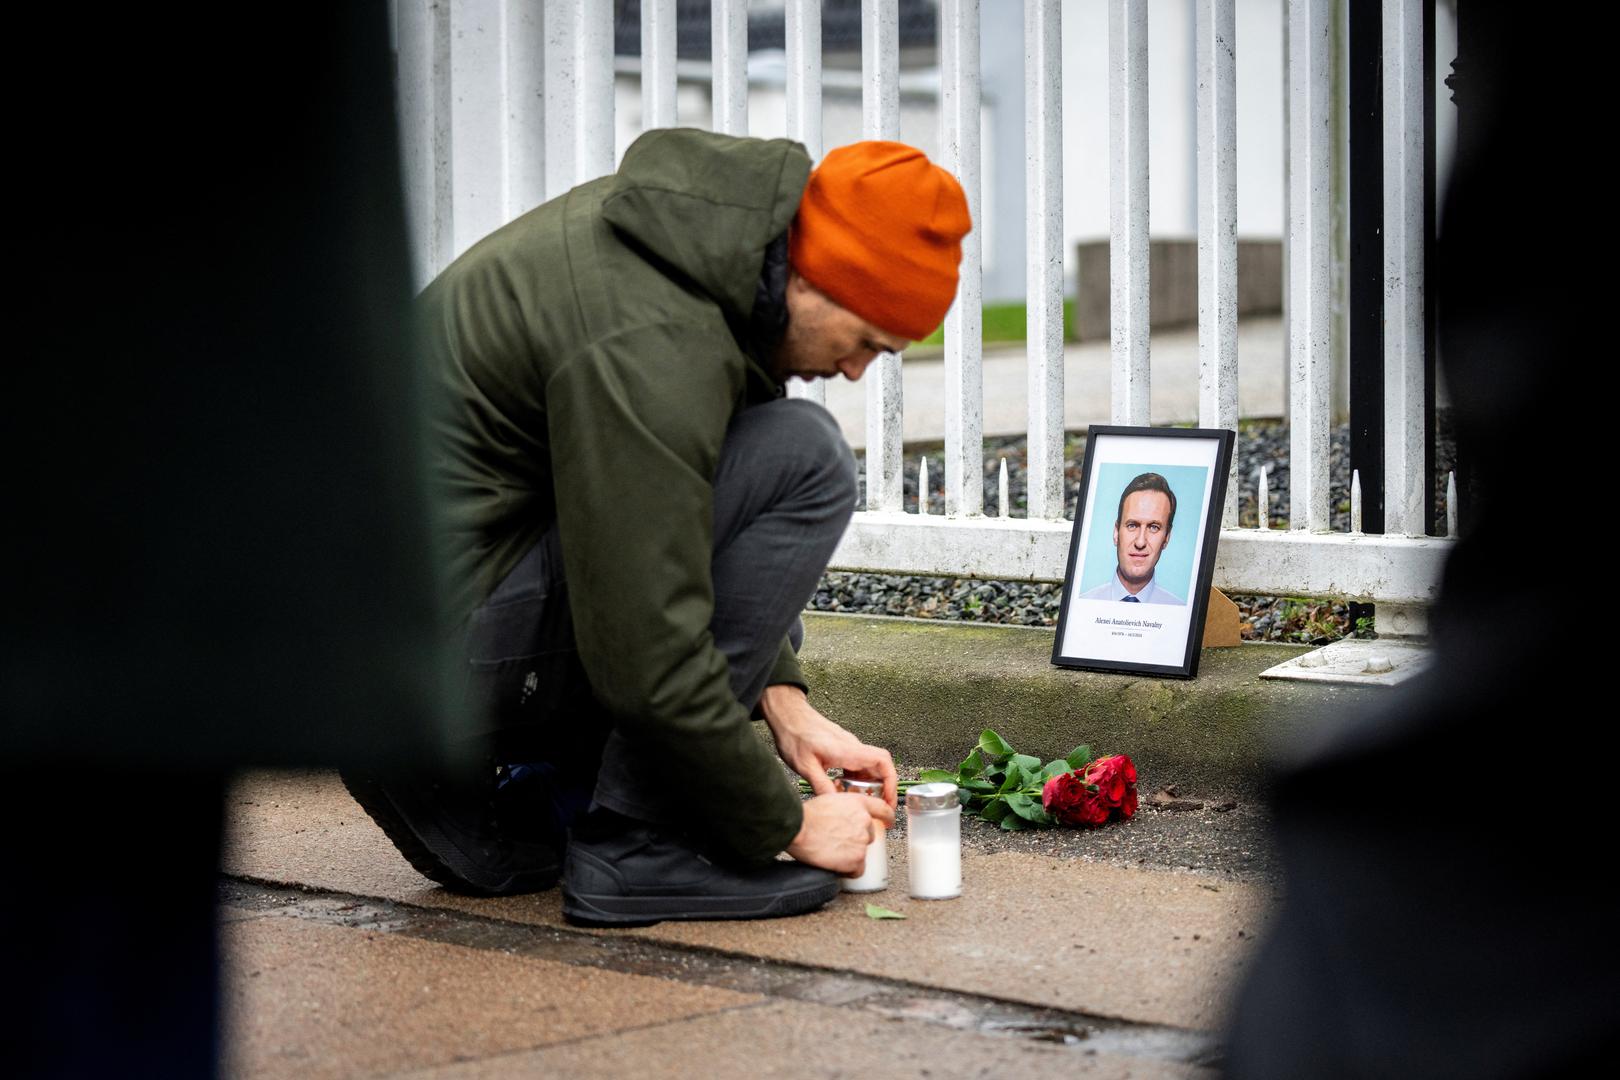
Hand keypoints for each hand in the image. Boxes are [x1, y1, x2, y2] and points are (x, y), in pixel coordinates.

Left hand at [760, 685, 897, 808]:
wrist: (788, 715)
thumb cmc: (795, 734)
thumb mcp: (805, 766)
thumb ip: (822, 786)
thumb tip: (836, 805)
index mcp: (848, 750)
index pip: (883, 762)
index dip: (891, 782)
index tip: (889, 799)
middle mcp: (853, 747)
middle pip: (879, 767)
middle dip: (881, 789)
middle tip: (875, 807)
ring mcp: (848, 747)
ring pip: (868, 768)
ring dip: (866, 785)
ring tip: (856, 801)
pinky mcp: (841, 749)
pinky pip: (856, 765)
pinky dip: (855, 779)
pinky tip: (841, 788)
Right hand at [785, 792, 893, 873]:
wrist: (799, 828)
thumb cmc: (806, 815)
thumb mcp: (829, 800)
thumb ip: (844, 809)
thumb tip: (843, 818)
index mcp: (858, 803)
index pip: (883, 810)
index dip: (888, 818)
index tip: (889, 823)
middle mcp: (864, 821)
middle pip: (869, 836)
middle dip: (857, 841)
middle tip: (840, 843)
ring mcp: (862, 841)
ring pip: (862, 853)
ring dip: (850, 855)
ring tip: (832, 853)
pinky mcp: (856, 859)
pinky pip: (857, 870)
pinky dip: (848, 870)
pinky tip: (835, 865)